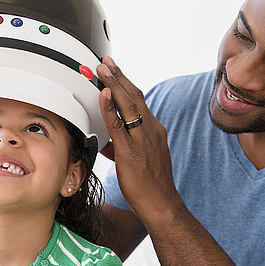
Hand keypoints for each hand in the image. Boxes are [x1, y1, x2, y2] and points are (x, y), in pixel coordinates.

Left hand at [96, 57, 180, 220]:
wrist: (161, 204)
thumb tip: (108, 140)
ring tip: (102, 68)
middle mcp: (150, 130)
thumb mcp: (140, 158)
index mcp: (153, 130)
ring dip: (114, 83)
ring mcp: (141, 140)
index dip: (125, 83)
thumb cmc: (151, 185)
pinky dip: (110, 108)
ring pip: (128, 105)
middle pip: (134, 96)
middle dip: (119, 76)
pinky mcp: (130, 152)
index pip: (138, 100)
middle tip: (106, 61)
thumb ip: (125, 145)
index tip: (114, 70)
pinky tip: (104, 94)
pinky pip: (118, 125)